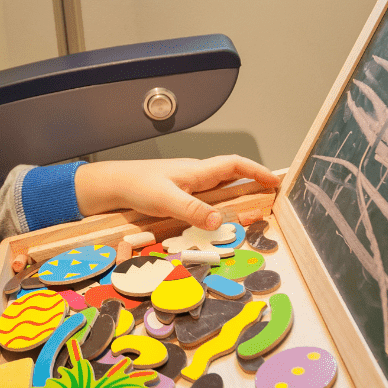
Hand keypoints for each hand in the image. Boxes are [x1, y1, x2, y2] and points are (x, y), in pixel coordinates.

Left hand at [74, 155, 278, 229]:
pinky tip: (218, 221)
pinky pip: (206, 201)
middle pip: (231, 177)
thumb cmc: (136, 186)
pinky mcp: (178, 196)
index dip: (257, 171)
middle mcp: (195, 176)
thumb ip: (192, 210)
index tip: (276, 181)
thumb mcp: (165, 199)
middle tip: (272, 198)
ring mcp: (187, 186)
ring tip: (252, 211)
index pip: (235, 165)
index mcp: (197, 171)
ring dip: (236, 197)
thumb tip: (220, 221)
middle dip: (253, 184)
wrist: (112, 185)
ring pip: (219, 190)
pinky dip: (218, 208)